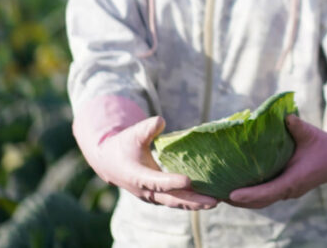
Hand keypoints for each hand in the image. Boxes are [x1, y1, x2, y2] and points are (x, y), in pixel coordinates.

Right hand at [90, 116, 216, 209]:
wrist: (111, 162)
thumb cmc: (124, 145)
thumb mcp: (133, 134)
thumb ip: (146, 128)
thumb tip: (160, 121)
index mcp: (138, 177)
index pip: (157, 182)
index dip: (172, 182)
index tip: (189, 181)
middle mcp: (146, 191)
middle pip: (172, 199)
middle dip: (193, 201)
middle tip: (214, 201)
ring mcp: (153, 196)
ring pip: (176, 203)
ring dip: (195, 204)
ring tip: (216, 202)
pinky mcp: (159, 196)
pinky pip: (177, 201)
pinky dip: (191, 202)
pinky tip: (209, 198)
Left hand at [226, 114, 326, 208]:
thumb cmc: (324, 145)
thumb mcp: (312, 134)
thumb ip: (298, 126)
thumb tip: (285, 116)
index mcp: (295, 179)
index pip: (269, 191)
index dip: (250, 194)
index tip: (232, 194)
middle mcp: (290, 190)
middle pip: (260, 202)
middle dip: (239, 201)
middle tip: (216, 195)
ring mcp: (287, 192)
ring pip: (261, 202)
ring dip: (242, 201)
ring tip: (219, 194)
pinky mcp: (285, 189)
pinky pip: (265, 197)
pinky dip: (250, 196)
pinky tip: (235, 190)